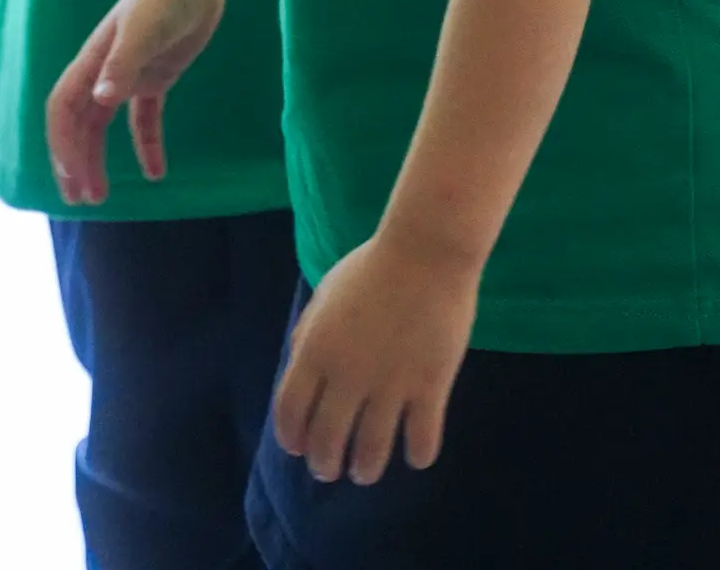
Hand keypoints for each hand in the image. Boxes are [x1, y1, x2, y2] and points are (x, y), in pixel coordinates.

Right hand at [45, 0, 225, 207]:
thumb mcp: (142, 31)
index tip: (72, 178)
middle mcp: (103, 73)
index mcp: (92, 63)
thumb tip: (100, 101)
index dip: (62, 145)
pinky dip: (147, 146)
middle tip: (81, 201)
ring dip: (98, 160)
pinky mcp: (156, 77)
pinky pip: (144, 120)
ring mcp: (129, 76)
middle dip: (74, 162)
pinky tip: (156, 173)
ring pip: (102, 126)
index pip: (63, 110)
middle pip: (78, 125)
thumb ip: (122, 64)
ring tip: (101, 196)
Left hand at [273, 228, 480, 482]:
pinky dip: (417, 455)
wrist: (427, 248)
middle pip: (327, 440)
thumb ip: (308, 333)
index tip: (300, 448)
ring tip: (365, 472)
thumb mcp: (326, 293)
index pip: (290, 413)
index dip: (292, 438)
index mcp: (316, 350)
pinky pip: (421, 440)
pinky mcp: (429, 386)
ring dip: (365, 470)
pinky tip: (415, 454)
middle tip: (333, 469)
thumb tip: (296, 368)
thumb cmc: (373, 266)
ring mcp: (390, 384)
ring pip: (371, 451)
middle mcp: (348, 375)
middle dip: (325, 464)